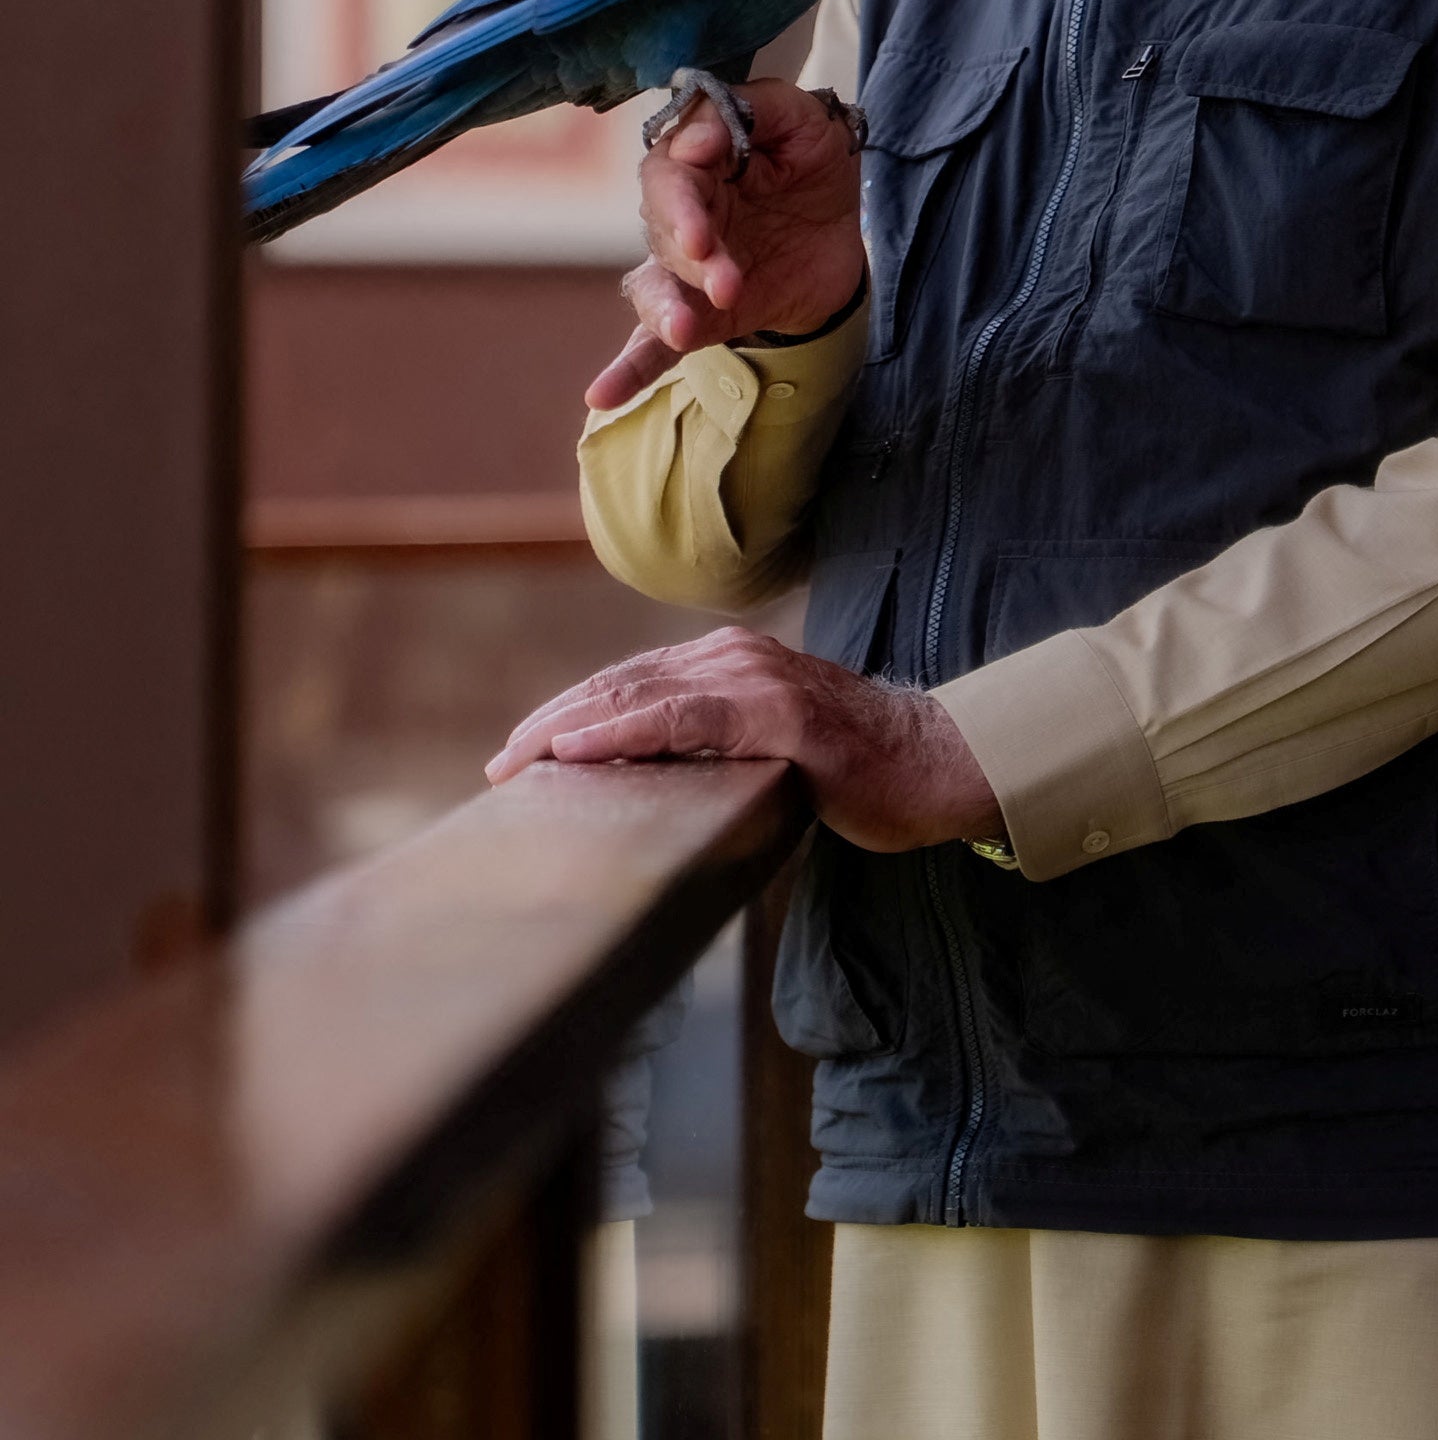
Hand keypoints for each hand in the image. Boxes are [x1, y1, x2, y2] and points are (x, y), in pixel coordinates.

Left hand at [484, 626, 1007, 855]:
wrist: (937, 763)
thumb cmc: (859, 769)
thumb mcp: (770, 750)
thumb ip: (715, 747)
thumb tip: (653, 782)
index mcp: (729, 663)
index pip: (630, 684)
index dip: (569, 716)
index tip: (520, 754)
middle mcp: (733, 657)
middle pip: (619, 685)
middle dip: (552, 725)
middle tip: (498, 766)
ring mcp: (754, 679)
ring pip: (639, 696)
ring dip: (569, 729)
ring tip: (518, 761)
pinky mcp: (776, 712)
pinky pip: (682, 720)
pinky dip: (623, 732)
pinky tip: (578, 751)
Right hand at [587, 78, 865, 409]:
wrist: (841, 235)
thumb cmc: (813, 164)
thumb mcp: (806, 121)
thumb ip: (757, 107)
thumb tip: (695, 139)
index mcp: (698, 162)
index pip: (673, 164)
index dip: (686, 168)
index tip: (708, 159)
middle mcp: (679, 216)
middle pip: (661, 225)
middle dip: (686, 242)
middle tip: (716, 260)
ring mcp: (684, 270)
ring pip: (655, 286)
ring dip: (665, 307)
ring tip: (683, 327)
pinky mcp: (699, 316)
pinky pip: (651, 347)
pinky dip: (628, 371)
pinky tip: (602, 394)